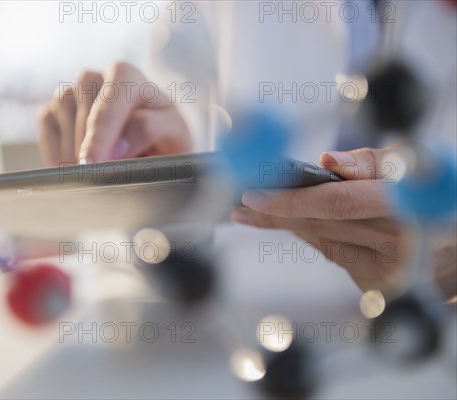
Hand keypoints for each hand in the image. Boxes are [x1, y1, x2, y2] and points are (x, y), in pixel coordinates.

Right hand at [38, 62, 190, 165]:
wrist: (150, 147)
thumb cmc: (165, 139)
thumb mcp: (174, 134)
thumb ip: (150, 131)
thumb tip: (115, 147)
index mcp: (128, 76)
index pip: (109, 103)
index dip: (99, 136)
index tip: (91, 164)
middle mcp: (97, 77)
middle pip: (82, 109)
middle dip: (87, 147)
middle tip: (93, 179)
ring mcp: (73, 91)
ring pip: (61, 113)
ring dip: (71, 149)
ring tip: (88, 175)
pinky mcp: (55, 107)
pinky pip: (46, 124)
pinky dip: (55, 149)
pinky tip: (71, 167)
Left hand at [232, 146, 412, 295]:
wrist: (456, 240)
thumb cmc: (430, 194)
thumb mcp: (410, 164)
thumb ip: (368, 162)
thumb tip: (325, 161)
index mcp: (405, 208)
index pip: (336, 202)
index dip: (291, 201)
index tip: (254, 196)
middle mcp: (397, 246)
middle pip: (320, 227)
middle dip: (275, 215)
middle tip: (241, 206)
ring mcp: (388, 274)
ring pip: (322, 243)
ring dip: (289, 227)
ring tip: (257, 214)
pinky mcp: (379, 289)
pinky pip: (336, 256)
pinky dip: (318, 238)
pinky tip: (301, 226)